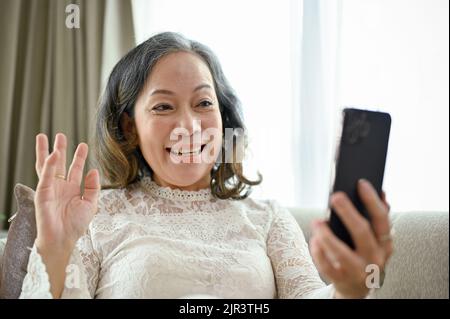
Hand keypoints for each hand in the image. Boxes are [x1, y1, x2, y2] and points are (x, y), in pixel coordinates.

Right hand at [34, 133, 99, 251]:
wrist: (64, 239)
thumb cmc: (75, 225)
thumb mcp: (90, 204)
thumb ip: (93, 187)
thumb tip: (94, 171)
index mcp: (72, 189)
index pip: (75, 169)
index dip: (79, 157)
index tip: (83, 145)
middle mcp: (60, 187)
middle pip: (59, 163)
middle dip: (60, 149)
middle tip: (60, 136)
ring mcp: (50, 189)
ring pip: (47, 166)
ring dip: (46, 152)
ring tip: (45, 137)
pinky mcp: (42, 193)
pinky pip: (45, 176)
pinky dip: (49, 165)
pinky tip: (52, 154)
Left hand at [309, 179, 392, 297]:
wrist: (356, 287)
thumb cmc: (363, 254)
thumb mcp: (375, 239)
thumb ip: (377, 219)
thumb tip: (381, 193)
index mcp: (385, 244)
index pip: (382, 219)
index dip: (372, 201)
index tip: (361, 183)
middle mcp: (375, 258)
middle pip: (362, 232)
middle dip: (348, 213)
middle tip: (335, 196)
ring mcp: (358, 271)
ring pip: (341, 252)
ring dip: (327, 235)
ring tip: (317, 222)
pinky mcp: (341, 279)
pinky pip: (326, 264)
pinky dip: (318, 250)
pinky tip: (315, 239)